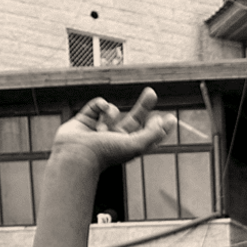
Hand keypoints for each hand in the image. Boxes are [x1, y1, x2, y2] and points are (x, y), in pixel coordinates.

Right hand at [50, 88, 177, 171]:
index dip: (158, 127)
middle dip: (144, 105)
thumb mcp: (135, 145)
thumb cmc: (105, 153)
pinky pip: (98, 104)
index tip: (170, 118)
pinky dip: (100, 105)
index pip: (147, 136)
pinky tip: (99, 112)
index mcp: (127, 147)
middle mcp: (114, 138)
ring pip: (113, 110)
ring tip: (102, 128)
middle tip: (152, 92)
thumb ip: (152, 134)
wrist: (75, 154)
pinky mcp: (85, 119)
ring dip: (111, 114)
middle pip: (134, 118)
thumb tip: (163, 122)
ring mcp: (99, 128)